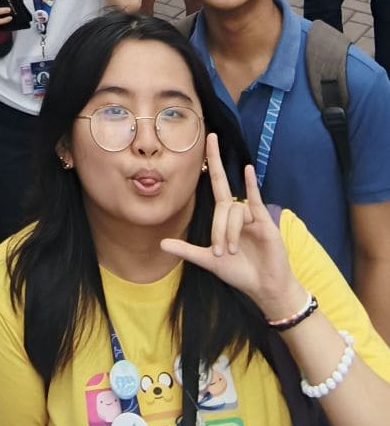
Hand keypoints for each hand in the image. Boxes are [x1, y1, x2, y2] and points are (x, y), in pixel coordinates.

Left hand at [161, 135, 306, 318]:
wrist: (264, 286)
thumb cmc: (239, 273)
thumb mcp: (209, 261)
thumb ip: (186, 250)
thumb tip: (161, 243)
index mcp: (225, 216)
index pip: (217, 183)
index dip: (213, 162)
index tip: (209, 139)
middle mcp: (238, 211)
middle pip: (222, 206)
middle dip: (219, 228)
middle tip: (221, 252)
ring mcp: (252, 214)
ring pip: (234, 212)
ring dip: (231, 233)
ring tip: (234, 253)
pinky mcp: (265, 220)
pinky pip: (254, 199)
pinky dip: (250, 185)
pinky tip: (247, 170)